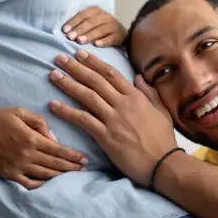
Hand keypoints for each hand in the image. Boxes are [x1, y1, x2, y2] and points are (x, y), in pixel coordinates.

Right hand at [0, 108, 87, 188]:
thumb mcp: (20, 112)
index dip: (73, 155)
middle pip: (54, 164)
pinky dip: (42, 184)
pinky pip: (29, 183)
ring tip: (72, 176)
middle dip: (71, 166)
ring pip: (44, 174)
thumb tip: (54, 137)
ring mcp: (17, 167)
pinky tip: (51, 184)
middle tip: (84, 168)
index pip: (58, 149)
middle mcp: (26, 155)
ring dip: (60, 176)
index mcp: (31, 138)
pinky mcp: (9, 174)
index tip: (84, 159)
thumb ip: (40, 122)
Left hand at [48, 50, 178, 185]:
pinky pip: (83, 120)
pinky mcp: (106, 136)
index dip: (94, 62)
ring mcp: (114, 120)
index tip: (80, 54)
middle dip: (76, 67)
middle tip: (59, 58)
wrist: (163, 164)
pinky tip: (54, 105)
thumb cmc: (163, 139)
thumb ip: (149, 92)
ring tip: (53, 75)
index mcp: (136, 97)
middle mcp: (123, 104)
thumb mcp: (161, 111)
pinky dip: (67, 111)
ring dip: (68, 84)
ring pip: (87, 96)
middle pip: (96, 81)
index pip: (111, 73)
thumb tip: (139, 77)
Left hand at [63, 6, 126, 46]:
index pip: (83, 14)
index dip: (74, 22)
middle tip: (70, 37)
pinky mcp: (119, 36)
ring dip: (89, 35)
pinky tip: (95, 45)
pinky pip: (111, 38)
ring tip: (79, 41)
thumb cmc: (100, 30)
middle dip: (79, 29)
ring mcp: (114, 26)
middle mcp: (106, 16)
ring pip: (100, 30)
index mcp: (97, 11)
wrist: (121, 35)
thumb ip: (80, 24)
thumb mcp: (91, 23)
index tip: (65, 31)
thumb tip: (65, 32)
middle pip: (91, 22)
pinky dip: (103, 41)